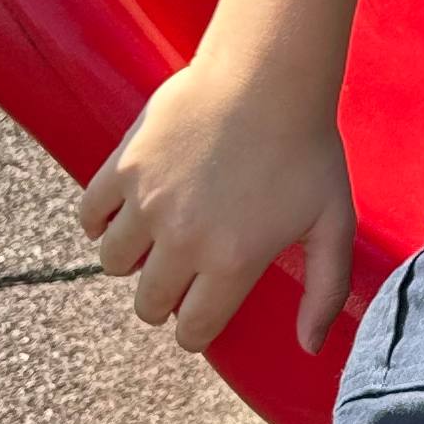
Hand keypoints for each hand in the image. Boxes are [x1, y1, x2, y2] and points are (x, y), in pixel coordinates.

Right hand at [77, 61, 357, 360]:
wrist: (268, 76)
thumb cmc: (307, 149)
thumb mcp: (333, 223)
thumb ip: (326, 291)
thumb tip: (310, 347)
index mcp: (232, 262)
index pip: (192, 329)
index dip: (195, 330)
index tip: (198, 317)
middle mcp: (183, 239)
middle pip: (148, 303)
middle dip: (161, 302)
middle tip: (177, 282)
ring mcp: (148, 202)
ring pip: (113, 263)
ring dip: (129, 263)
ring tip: (152, 245)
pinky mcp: (124, 166)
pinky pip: (89, 214)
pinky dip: (98, 222)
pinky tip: (119, 216)